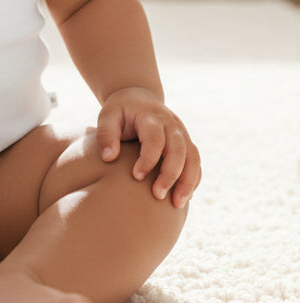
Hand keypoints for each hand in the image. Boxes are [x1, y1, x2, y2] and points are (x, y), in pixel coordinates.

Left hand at [96, 88, 200, 208]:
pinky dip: (194, 179)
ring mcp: (182, 133)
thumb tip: (109, 158)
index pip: (155, 139)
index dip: (148, 159)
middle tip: (158, 195)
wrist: (138, 98)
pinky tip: (184, 197)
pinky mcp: (187, 143)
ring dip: (188, 181)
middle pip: (179, 150)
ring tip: (177, 204)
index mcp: (151, 117)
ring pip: (193, 158)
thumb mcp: (108, 116)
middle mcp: (171, 124)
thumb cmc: (120, 111)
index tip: (136, 176)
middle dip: (171, 174)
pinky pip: (196, 162)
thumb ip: (105, 134)